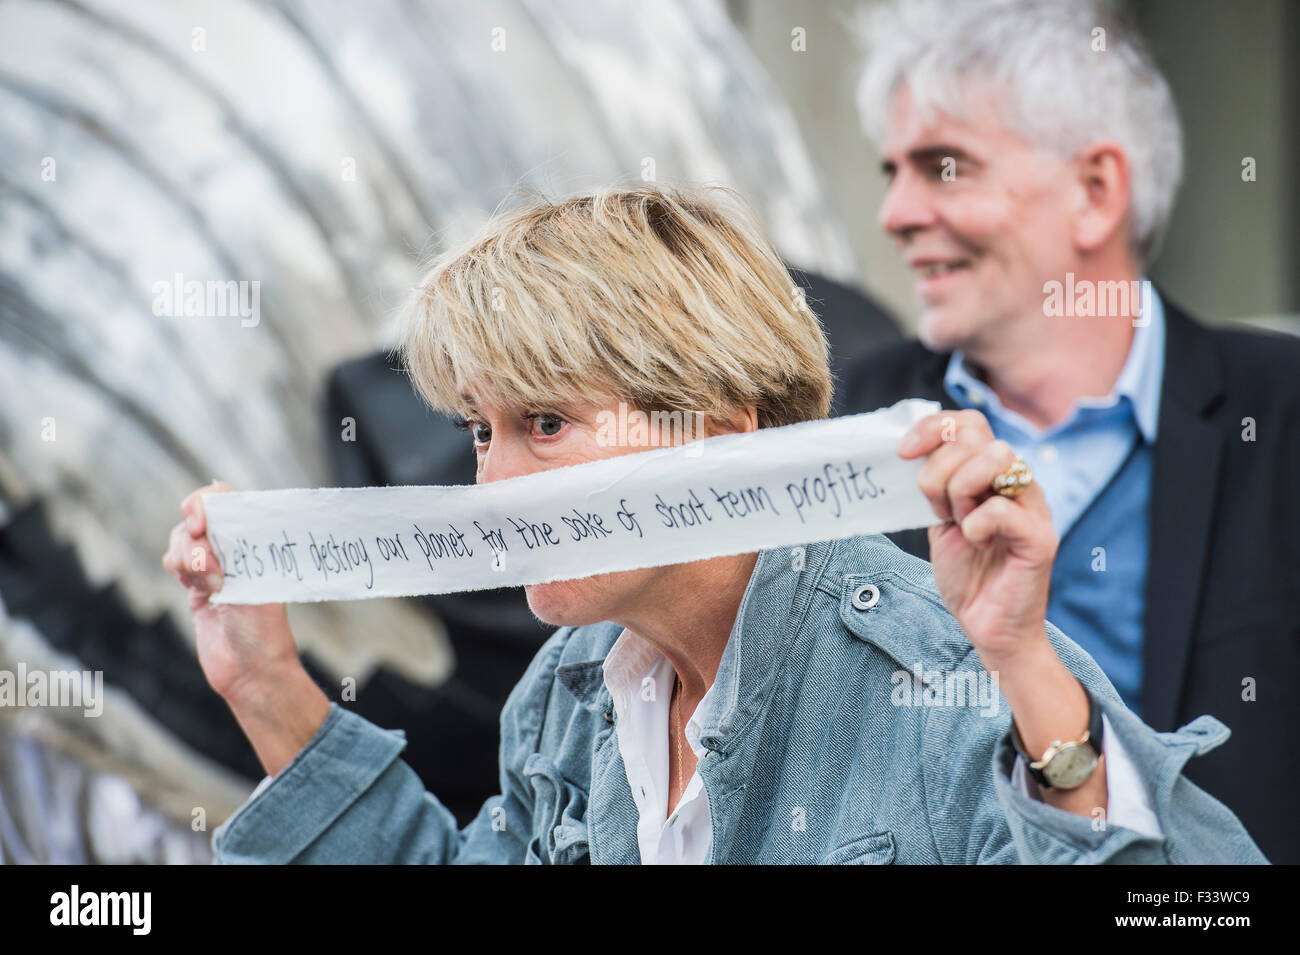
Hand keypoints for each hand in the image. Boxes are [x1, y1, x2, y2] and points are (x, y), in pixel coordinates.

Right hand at [162, 481, 329, 775]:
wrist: (252, 673)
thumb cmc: (264, 630)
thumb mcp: (254, 582)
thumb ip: (232, 550)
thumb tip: (205, 523)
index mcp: (257, 541)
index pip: (227, 500)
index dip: (206, 502)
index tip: (200, 523)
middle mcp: (235, 550)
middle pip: (197, 518)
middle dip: (194, 538)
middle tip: (208, 568)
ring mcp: (213, 568)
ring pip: (182, 540)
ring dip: (186, 557)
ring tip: (208, 585)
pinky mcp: (196, 588)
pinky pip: (174, 562)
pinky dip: (177, 567)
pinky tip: (195, 588)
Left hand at [897, 410, 1056, 667]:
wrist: (989, 626)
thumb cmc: (968, 574)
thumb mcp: (941, 518)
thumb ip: (936, 483)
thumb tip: (910, 447)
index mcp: (993, 474)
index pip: (969, 423)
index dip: (932, 428)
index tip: (903, 452)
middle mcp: (1017, 482)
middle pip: (976, 437)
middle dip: (939, 470)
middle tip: (938, 509)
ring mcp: (1033, 506)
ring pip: (995, 459)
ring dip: (960, 492)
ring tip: (961, 524)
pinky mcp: (1040, 536)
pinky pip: (1000, 508)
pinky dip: (975, 525)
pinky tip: (975, 542)